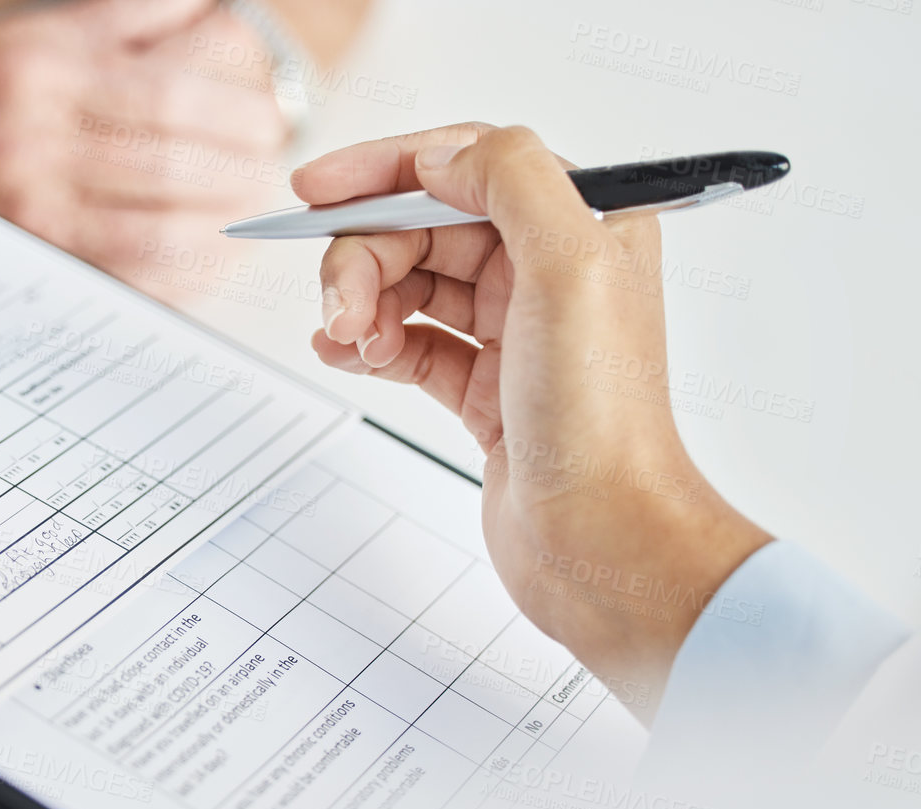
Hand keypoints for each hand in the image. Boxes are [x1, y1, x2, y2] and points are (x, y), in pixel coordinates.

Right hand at [0, 0, 286, 292]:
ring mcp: (29, 206)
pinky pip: (122, 278)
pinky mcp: (24, 257)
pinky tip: (207, 260)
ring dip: (220, 229)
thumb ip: (129, 19)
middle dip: (240, 173)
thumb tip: (214, 16)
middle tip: (266, 174)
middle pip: (173, 164)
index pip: (173, 94)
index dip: (238, 114)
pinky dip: (179, 275)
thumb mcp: (40, 29)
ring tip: (245, 218)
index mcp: (50, 68)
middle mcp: (39, 137)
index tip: (266, 124)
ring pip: (155, 230)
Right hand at [299, 125, 770, 719]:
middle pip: (423, 228)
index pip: (466, 163)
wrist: (602, 541)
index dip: (385, 169)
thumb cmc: (600, 419)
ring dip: (363, 303)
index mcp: (582, 225)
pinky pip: (407, 343)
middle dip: (366, 256)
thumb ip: (510, 179)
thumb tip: (440, 156)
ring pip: (409, 285)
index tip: (318, 190)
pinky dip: (367, 344)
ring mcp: (513, 333)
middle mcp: (547, 272)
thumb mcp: (571, 267)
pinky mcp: (484, 391)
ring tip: (348, 340)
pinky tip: (343, 355)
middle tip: (341, 306)